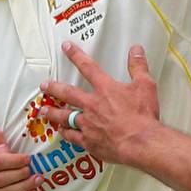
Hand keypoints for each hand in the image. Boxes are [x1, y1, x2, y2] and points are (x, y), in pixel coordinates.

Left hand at [39, 43, 160, 164]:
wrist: (140, 143)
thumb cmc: (142, 116)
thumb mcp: (145, 86)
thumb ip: (138, 67)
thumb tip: (136, 51)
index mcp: (105, 89)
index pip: (88, 67)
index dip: (76, 55)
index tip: (66, 47)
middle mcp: (92, 105)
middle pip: (68, 93)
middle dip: (54, 87)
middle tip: (44, 85)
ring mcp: (88, 123)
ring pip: (65, 116)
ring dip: (53, 112)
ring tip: (44, 110)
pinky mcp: (89, 141)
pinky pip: (72, 136)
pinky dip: (66, 133)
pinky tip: (61, 131)